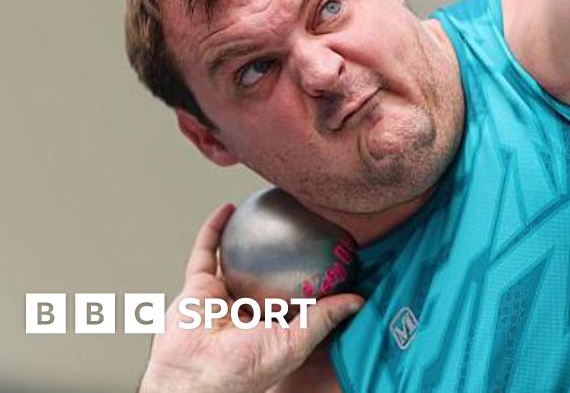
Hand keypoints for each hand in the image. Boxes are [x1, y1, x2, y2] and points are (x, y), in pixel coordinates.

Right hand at [139, 204, 363, 392]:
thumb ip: (324, 318)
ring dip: (246, 235)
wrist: (196, 378)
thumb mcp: (295, 342)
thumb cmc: (243, 371)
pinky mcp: (197, 288)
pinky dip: (214, 229)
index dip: (308, 275)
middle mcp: (246, 310)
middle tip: (297, 223)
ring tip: (265, 210)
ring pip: (234, 259)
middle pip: (265, 274)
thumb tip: (358, 300)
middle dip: (279, 252)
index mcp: (271, 325)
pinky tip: (230, 209)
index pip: (294, 295)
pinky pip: (205, 252)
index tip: (327, 251)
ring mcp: (220, 297)